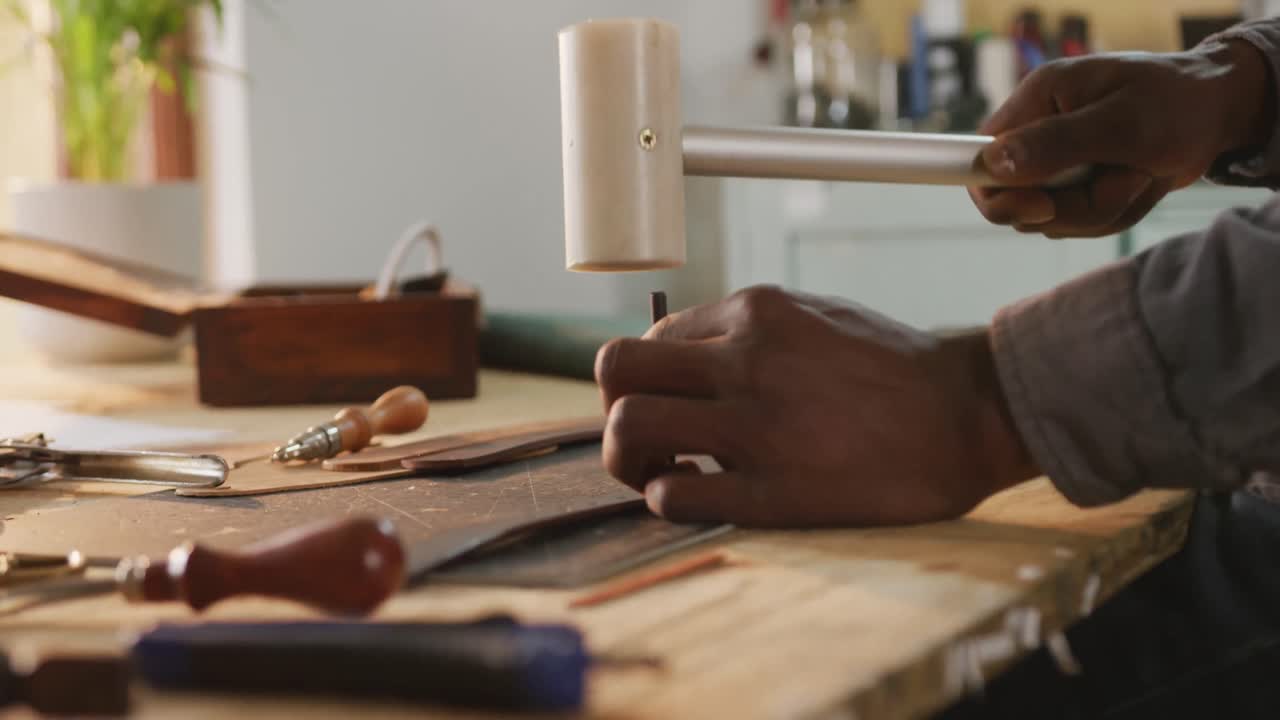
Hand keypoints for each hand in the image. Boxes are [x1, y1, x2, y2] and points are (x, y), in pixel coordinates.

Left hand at [594, 286, 1039, 527]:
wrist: (971, 416)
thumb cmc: (895, 369)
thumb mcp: (815, 316)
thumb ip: (749, 331)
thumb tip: (685, 356)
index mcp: (754, 314)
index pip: (649, 339)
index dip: (645, 381)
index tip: (668, 405)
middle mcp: (744, 360)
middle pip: (613, 372)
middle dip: (612, 409)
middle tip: (643, 438)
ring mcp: (756, 426)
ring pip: (628, 429)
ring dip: (627, 460)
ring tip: (662, 473)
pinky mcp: (774, 491)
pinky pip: (675, 497)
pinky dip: (667, 500)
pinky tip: (698, 497)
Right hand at [971, 39, 1273, 238]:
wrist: (1221, 113)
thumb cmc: (1177, 104)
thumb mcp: (1120, 124)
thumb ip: (1055, 143)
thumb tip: (994, 164)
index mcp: (1038, 102)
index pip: (981, 158)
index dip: (998, 194)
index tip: (1040, 207)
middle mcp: (1040, 131)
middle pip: (1019, 201)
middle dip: (1074, 205)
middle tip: (1121, 180)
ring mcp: (1058, 161)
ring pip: (1053, 218)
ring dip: (1102, 209)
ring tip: (1140, 174)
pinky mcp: (1078, 184)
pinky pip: (1079, 221)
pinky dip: (1115, 212)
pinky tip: (1140, 183)